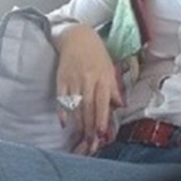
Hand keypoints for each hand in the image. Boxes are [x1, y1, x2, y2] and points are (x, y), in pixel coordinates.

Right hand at [54, 24, 123, 153]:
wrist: (77, 37)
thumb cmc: (96, 53)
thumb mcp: (109, 68)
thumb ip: (113, 88)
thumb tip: (120, 106)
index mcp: (102, 76)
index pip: (102, 101)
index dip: (100, 117)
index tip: (100, 133)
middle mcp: (88, 79)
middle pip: (88, 107)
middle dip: (89, 127)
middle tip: (90, 143)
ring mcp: (73, 80)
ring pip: (75, 105)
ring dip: (78, 124)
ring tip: (80, 138)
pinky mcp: (61, 79)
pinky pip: (61, 98)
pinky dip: (62, 111)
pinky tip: (64, 123)